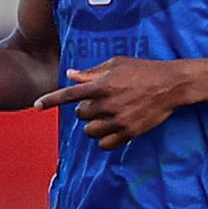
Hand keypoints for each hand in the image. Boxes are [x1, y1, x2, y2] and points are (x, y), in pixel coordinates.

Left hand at [33, 56, 183, 149]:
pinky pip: (104, 144)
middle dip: (85, 109)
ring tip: (107, 115)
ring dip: (93, 124)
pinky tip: (112, 128)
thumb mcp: (118, 64)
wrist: (171, 85)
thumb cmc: (144, 69)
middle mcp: (108, 104)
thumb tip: (71, 74)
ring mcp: (119, 120)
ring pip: (90, 131)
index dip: (50, 100)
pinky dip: (104, 138)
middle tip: (100, 102)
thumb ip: (92, 71)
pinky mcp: (129, 133)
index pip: (69, 94)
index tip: (36, 106)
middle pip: (80, 115)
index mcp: (103, 85)